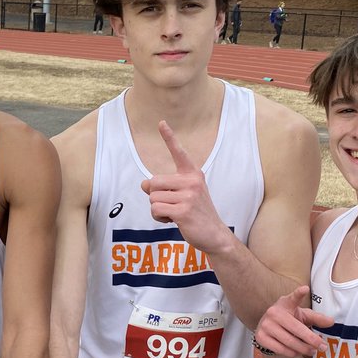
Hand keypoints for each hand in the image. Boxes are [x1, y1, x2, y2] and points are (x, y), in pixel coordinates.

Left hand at [140, 121, 232, 254]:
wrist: (214, 234)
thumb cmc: (196, 213)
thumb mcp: (182, 196)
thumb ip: (163, 187)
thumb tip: (144, 184)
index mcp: (193, 174)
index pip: (179, 153)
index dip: (169, 137)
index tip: (161, 122)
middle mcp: (192, 181)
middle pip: (153, 182)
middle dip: (154, 196)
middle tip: (170, 205)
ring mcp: (188, 196)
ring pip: (152, 198)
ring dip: (157, 209)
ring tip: (173, 214)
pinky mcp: (183, 211)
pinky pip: (156, 209)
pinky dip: (158, 217)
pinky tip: (172, 221)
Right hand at [254, 286, 333, 357]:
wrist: (269, 328)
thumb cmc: (289, 319)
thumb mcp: (303, 316)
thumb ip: (317, 318)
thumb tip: (331, 322)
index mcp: (286, 303)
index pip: (293, 298)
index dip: (299, 293)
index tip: (305, 289)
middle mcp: (274, 312)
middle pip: (297, 329)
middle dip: (312, 340)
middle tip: (323, 347)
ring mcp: (266, 325)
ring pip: (290, 342)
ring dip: (304, 349)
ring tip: (312, 351)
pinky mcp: (261, 337)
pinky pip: (281, 349)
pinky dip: (292, 353)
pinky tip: (297, 352)